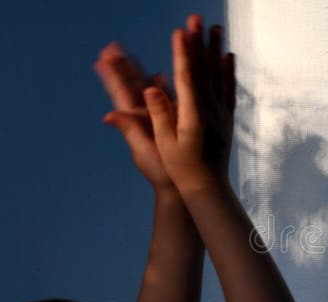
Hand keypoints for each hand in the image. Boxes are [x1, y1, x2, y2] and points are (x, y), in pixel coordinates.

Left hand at [94, 42, 174, 188]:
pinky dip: (163, 85)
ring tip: (131, 56)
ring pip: (149, 89)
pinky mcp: (175, 120)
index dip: (112, 75)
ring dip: (140, 72)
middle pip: (132, 85)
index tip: (101, 58)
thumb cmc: (162, 172)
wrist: (182, 185)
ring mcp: (160, 117)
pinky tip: (161, 75)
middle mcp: (146, 115)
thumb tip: (109, 115)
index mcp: (137, 120)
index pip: (121, 92)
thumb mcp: (144, 150)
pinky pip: (168, 98)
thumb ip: (129, 130)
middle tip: (112, 48)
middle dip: (123, 67)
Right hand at [143, 15, 235, 192]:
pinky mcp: (226, 118)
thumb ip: (159, 114)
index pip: (188, 78)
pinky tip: (229, 56)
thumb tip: (150, 89)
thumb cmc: (180, 168)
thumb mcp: (163, 143)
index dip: (184, 54)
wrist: (208, 187)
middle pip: (205, 70)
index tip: (180, 32)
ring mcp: (221, 113)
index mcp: (193, 116)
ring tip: (215, 27)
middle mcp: (211, 111)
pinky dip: (228, 71)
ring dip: (216, 49)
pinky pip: (229, 89)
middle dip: (199, 42)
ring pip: (219, 75)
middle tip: (196, 18)